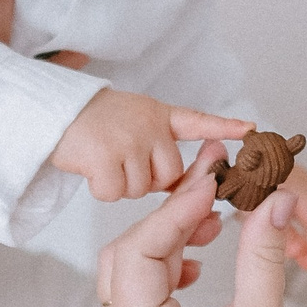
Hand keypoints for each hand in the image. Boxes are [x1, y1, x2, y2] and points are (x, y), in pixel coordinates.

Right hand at [53, 87, 252, 203]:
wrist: (55, 113)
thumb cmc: (96, 126)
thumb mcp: (135, 122)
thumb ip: (160, 146)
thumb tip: (187, 185)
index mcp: (159, 116)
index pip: (198, 121)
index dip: (225, 127)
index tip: (251, 129)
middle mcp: (148, 125)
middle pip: (170, 175)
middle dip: (149, 180)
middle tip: (123, 162)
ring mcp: (128, 139)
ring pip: (141, 188)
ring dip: (122, 184)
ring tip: (105, 160)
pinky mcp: (105, 155)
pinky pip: (115, 193)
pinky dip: (101, 189)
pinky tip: (91, 168)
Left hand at [101, 166, 306, 306]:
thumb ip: (261, 256)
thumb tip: (272, 198)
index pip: (141, 251)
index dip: (177, 208)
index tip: (215, 178)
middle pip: (124, 256)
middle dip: (167, 216)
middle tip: (213, 185)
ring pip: (130, 272)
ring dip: (168, 238)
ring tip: (215, 217)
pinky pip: (144, 294)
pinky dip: (169, 265)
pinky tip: (202, 256)